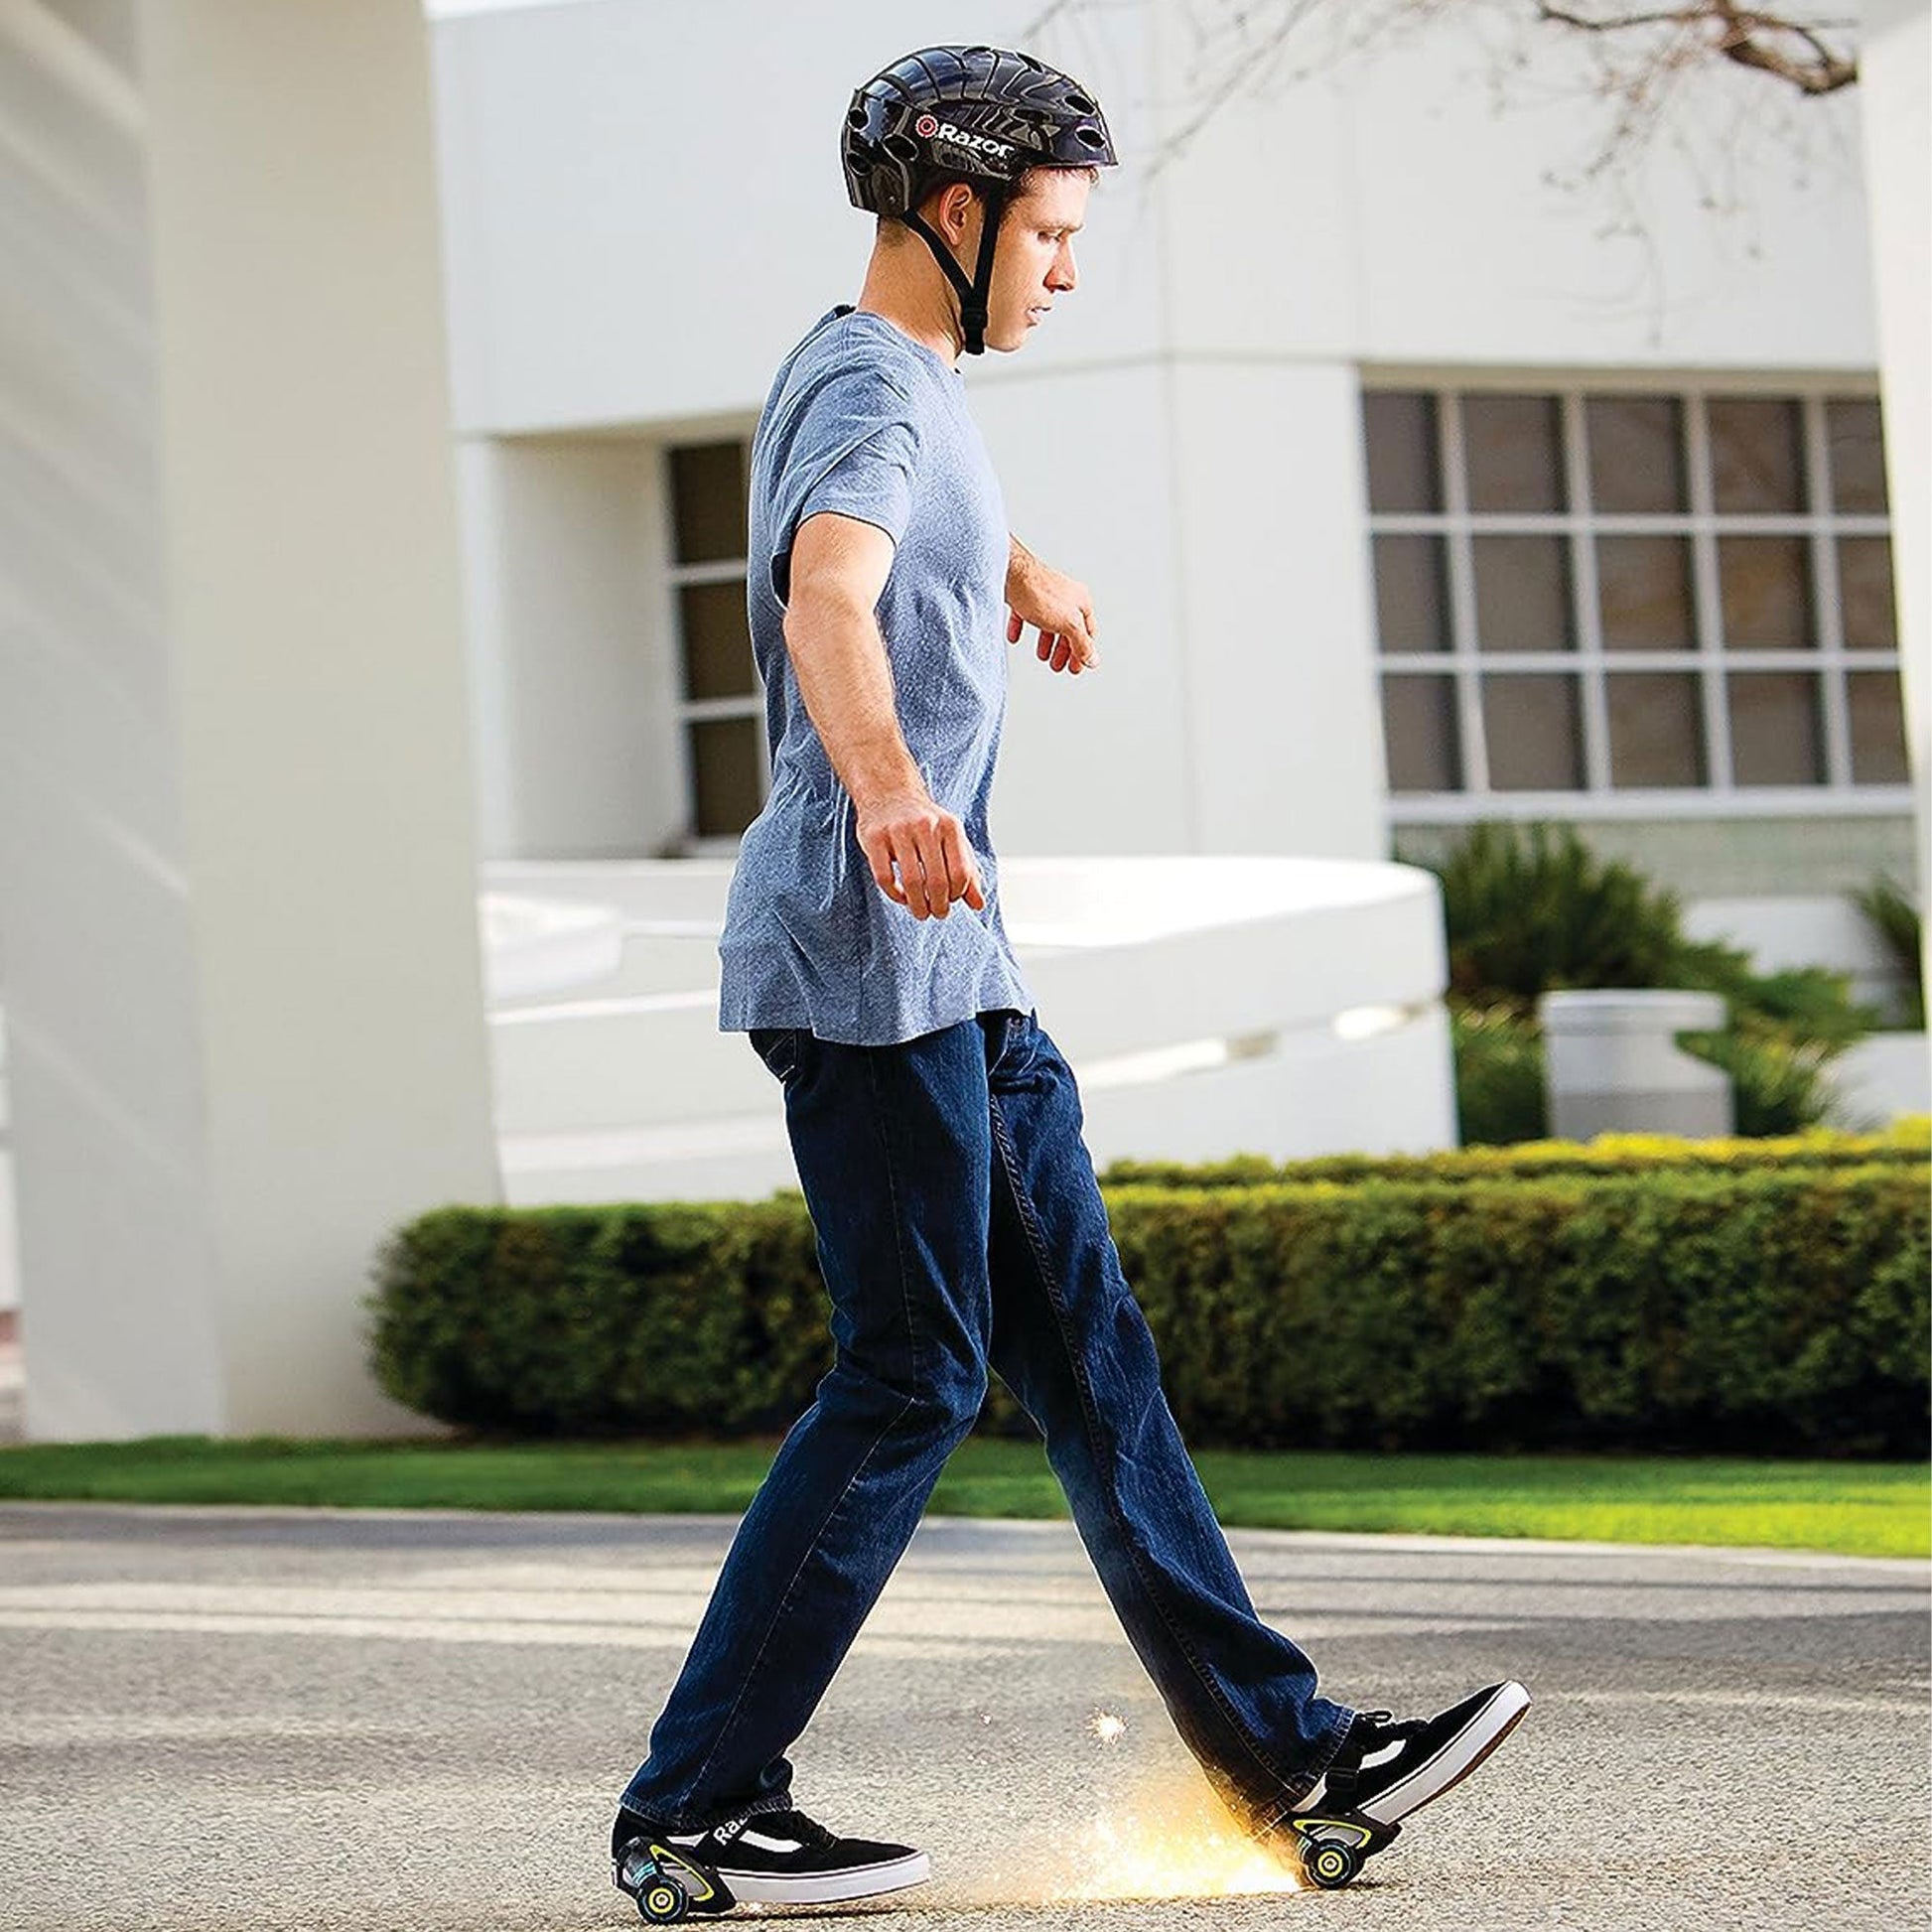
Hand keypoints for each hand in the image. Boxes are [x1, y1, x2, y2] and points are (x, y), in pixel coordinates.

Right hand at [853, 787, 985, 919]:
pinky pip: (884, 877)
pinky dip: (894, 895)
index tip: (951, 900)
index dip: (958, 895)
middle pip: (937, 881)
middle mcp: (926, 826)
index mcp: (950, 827)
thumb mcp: (952, 840)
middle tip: (937, 913)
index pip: (961, 874)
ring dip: (917, 905)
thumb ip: (967, 871)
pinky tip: (900, 896)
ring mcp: (898, 830)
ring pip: (911, 882)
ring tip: (920, 912)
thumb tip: (978, 905)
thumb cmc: (925, 823)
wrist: (889, 792)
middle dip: (939, 906)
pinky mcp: (874, 838)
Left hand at [1006, 554, 1097, 674]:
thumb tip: (1093, 660)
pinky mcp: (1023, 595)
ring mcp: (1044, 595)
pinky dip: (1022, 628)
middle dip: (1063, 650)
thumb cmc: (1039, 592)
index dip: (1083, 652)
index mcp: (1080, 601)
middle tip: (1057, 666)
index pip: (1088, 632)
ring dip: (1046, 642)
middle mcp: (1065, 596)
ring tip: (1041, 656)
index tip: (1075, 668)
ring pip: (1048, 622)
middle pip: (1068, 629)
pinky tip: (1015, 637)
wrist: (1010, 573)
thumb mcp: (1068, 624)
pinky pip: (1024, 615)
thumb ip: (1081, 643)